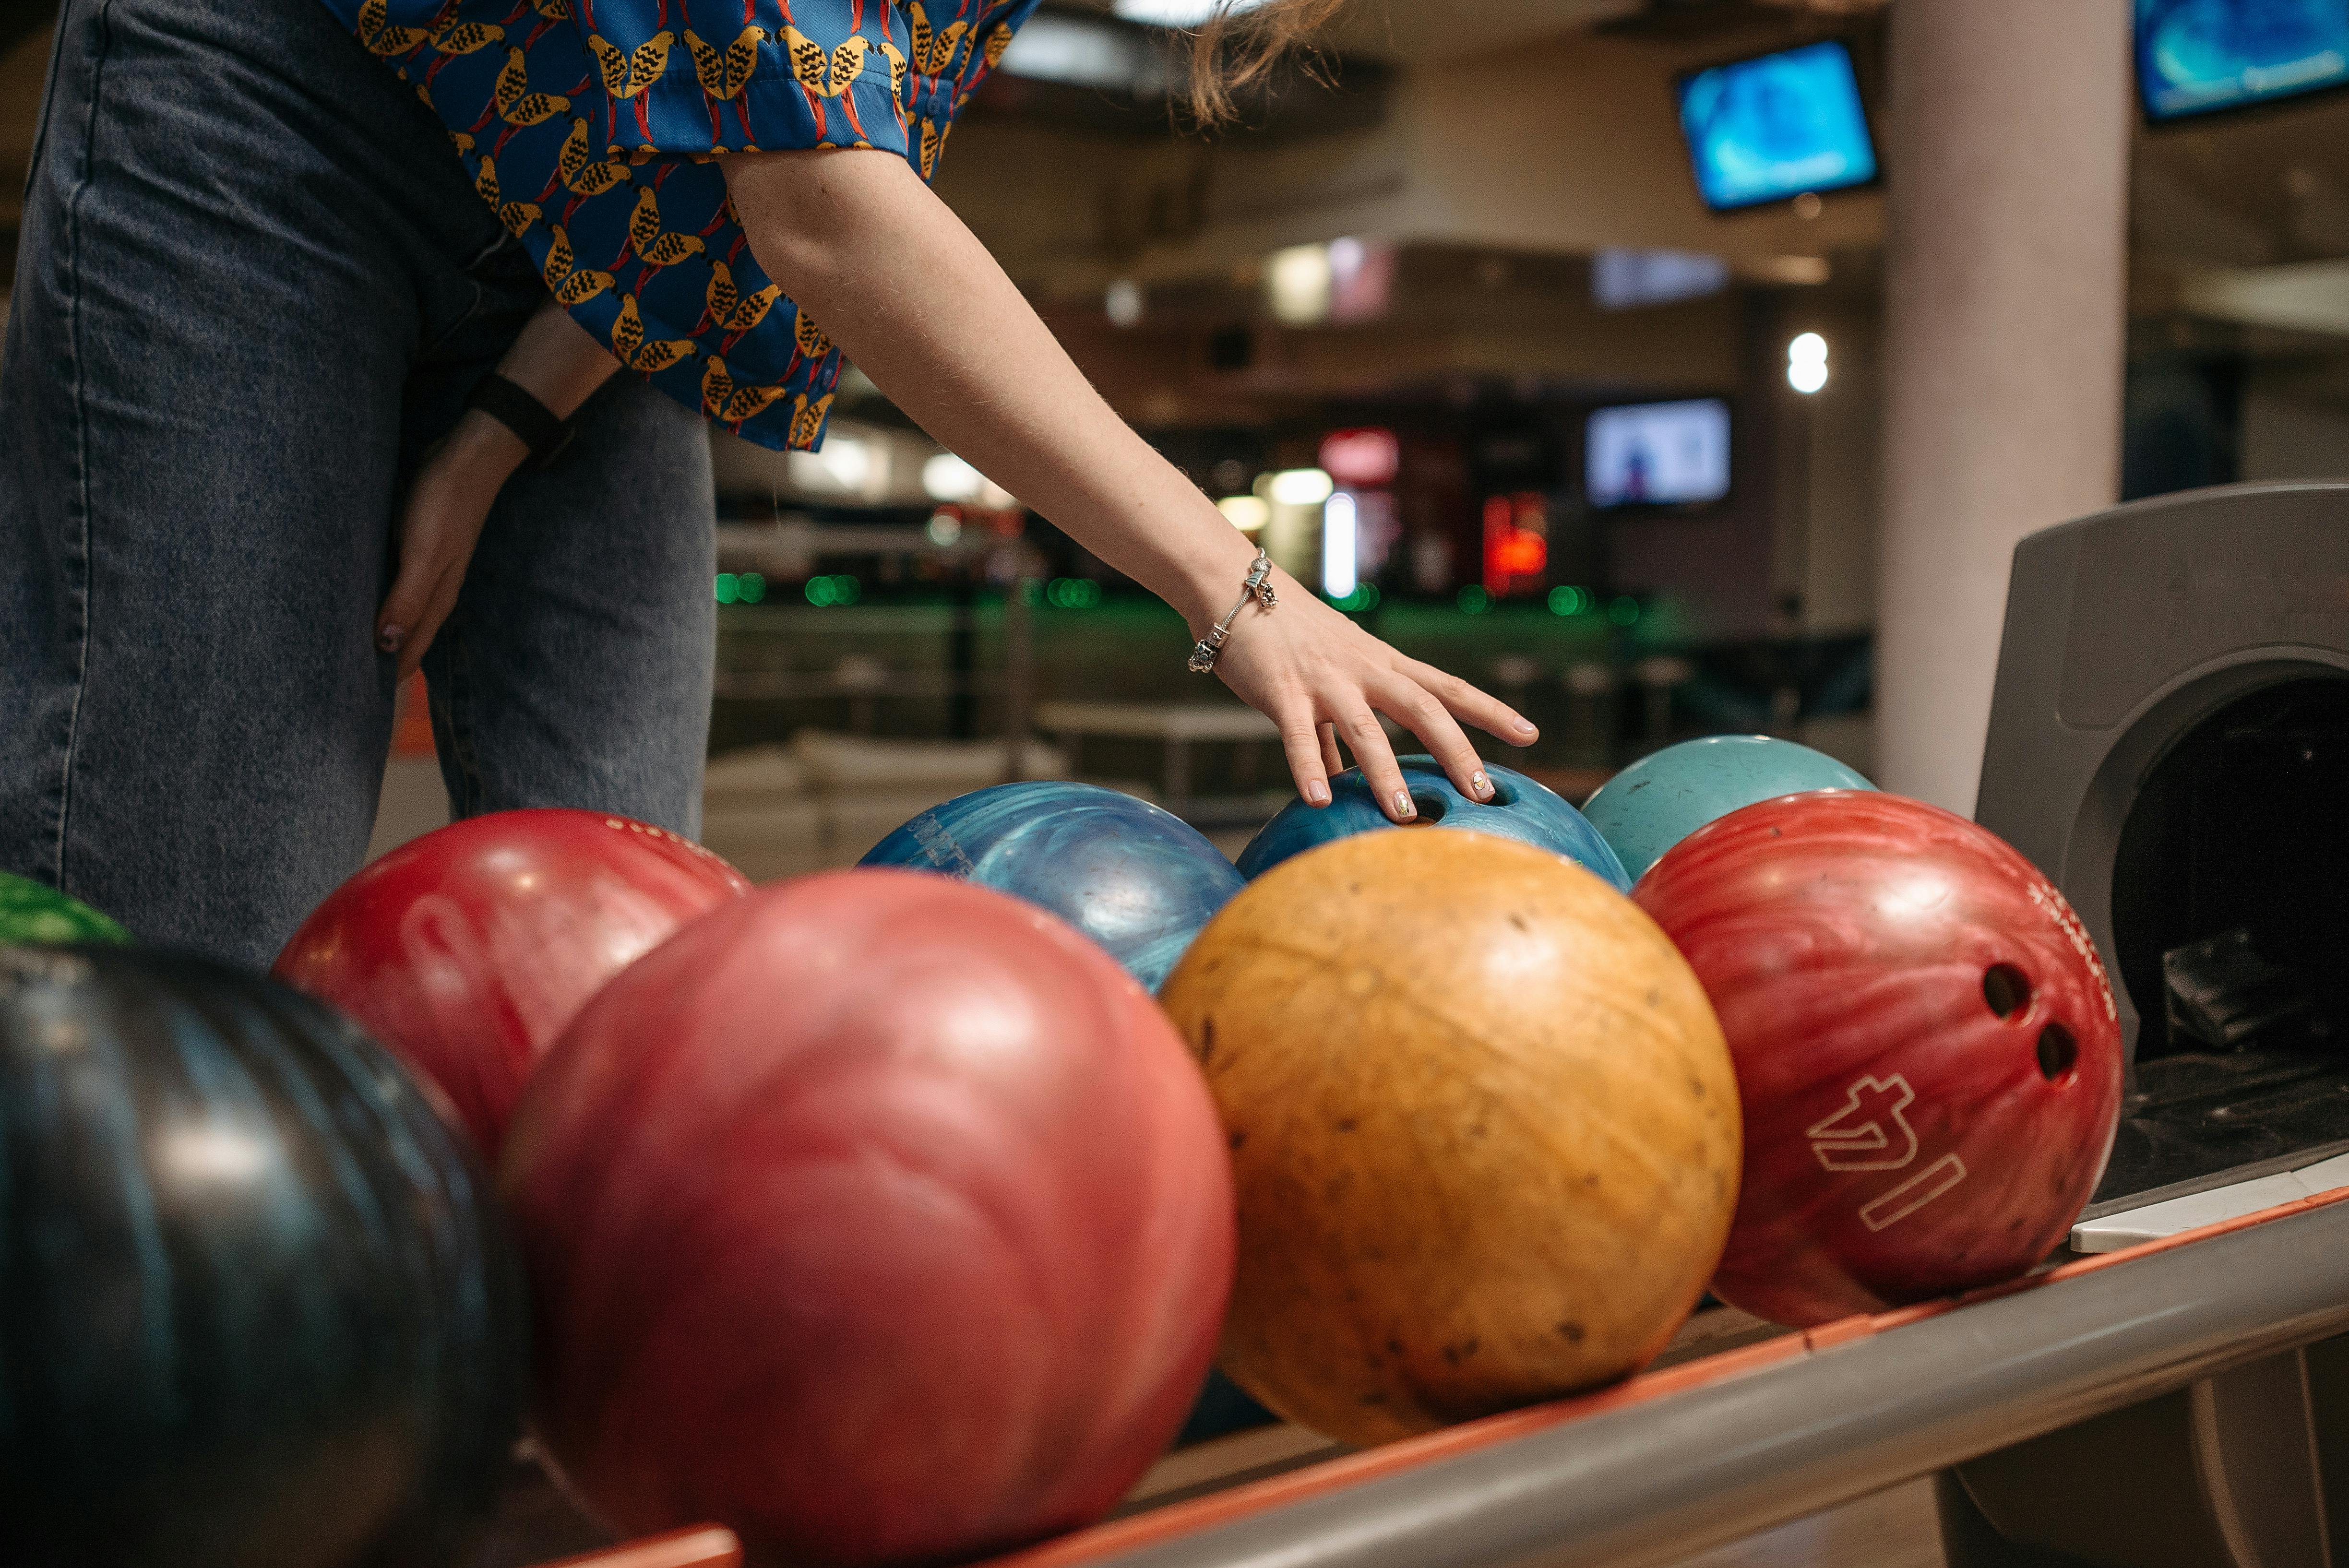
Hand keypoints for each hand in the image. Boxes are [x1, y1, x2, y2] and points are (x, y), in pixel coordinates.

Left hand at [377, 411, 526, 680]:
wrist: (468, 458)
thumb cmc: (446, 504)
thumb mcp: (425, 553)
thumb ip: (407, 598)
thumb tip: (387, 644)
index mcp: (437, 597)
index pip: (411, 648)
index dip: (390, 673)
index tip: (361, 699)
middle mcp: (432, 589)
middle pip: (406, 635)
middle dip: (384, 660)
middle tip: (349, 683)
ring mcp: (425, 568)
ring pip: (400, 612)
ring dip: (381, 631)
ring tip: (351, 651)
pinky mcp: (415, 547)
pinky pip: (395, 586)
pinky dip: (379, 600)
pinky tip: (362, 600)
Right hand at [1204, 562, 1538, 822]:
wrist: (1237, 589)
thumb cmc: (1287, 636)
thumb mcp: (1331, 674)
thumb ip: (1338, 730)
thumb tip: (1343, 780)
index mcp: (1383, 663)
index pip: (1448, 687)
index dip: (1490, 710)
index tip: (1529, 735)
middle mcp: (1364, 670)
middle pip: (1424, 708)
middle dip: (1458, 751)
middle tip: (1484, 792)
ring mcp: (1325, 680)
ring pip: (1365, 728)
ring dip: (1385, 773)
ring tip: (1403, 815)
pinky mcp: (1283, 691)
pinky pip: (1298, 734)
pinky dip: (1308, 767)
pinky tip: (1318, 801)